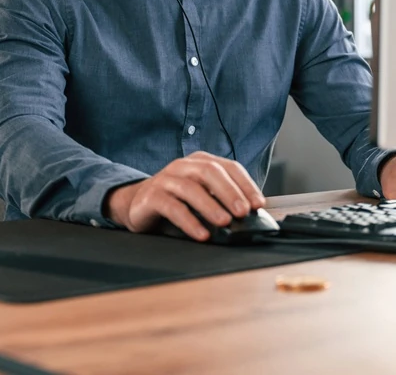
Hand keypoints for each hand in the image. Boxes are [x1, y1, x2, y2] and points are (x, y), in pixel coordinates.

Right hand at [105, 151, 265, 240]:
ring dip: (210, 206)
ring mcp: (165, 179)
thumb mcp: (201, 195)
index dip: (246, 184)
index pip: (229, 167)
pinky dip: (189, 221)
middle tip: (243, 212)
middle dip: (230, 192)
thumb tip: (250, 215)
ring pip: (190, 188)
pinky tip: (201, 234)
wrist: (137, 204)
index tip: (258, 204)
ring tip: (224, 222)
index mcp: (200, 162)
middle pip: (210, 172)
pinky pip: (172, 207)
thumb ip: (222, 199)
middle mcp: (183, 166)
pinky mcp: (150, 196)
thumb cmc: (175, 200)